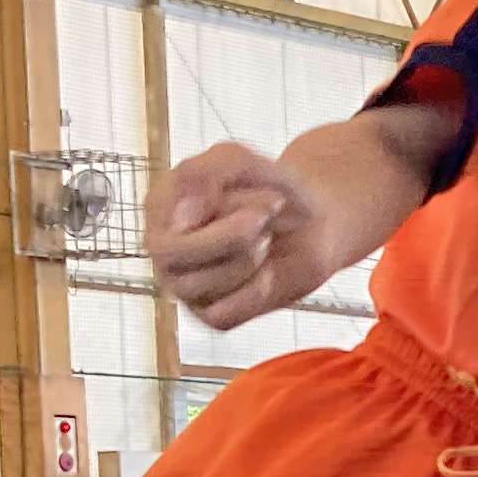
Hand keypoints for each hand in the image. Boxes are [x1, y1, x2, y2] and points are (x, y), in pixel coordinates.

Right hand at [148, 141, 332, 331]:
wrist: (317, 223)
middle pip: (170, 256)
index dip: (215, 210)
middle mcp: (165, 249)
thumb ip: (208, 170)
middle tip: (263, 219)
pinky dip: (252, 293)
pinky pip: (221, 315)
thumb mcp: (241, 160)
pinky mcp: (212, 314)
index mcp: (160, 208)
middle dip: (227, 237)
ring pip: (196, 286)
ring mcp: (185, 285)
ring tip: (265, 239)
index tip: (252, 191)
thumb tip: (180, 216)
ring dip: (244, 261)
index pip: (162, 216)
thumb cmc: (272, 188)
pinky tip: (266, 273)